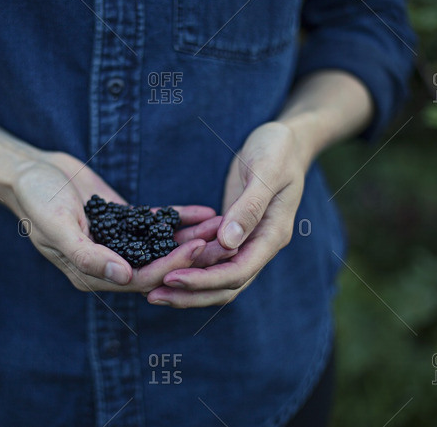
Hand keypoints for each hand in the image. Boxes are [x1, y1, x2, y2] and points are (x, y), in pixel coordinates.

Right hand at [10, 151, 219, 292]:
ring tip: (220, 225)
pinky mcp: (124, 221)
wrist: (30, 171)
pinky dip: (178, 219)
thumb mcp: (57, 227)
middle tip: (219, 240)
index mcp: (91, 274)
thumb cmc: (36, 200)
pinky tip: (203, 211)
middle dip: (189, 255)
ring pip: (161, 246)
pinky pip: (156, 223)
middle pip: (157, 265)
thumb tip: (123, 278)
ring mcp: (118, 242)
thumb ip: (87, 255)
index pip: (140, 279)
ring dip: (190, 238)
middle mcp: (109, 263)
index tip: (197, 249)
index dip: (170, 266)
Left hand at [148, 122, 308, 307]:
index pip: (238, 272)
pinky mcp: (232, 233)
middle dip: (190, 294)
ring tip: (151, 292)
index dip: (204, 280)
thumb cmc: (277, 150)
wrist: (285, 141)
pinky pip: (210, 259)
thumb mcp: (266, 170)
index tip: (171, 278)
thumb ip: (249, 206)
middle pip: (225, 286)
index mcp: (273, 234)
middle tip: (151, 295)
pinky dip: (189, 267)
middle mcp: (260, 245)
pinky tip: (162, 267)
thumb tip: (228, 242)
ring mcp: (247, 241)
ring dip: (187, 287)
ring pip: (217, 278)